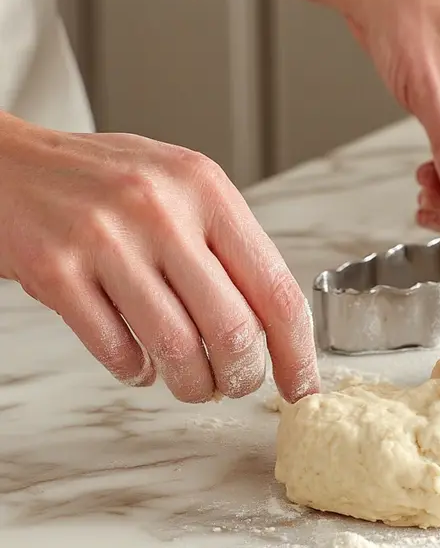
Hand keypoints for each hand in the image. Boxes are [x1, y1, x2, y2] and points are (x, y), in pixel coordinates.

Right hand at [0, 116, 319, 403]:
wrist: (8, 162)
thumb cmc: (104, 180)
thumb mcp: (181, 188)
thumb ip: (226, 245)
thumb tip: (277, 326)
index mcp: (207, 189)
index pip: (276, 290)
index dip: (297, 352)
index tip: (302, 385)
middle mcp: (162, 210)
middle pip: (233, 329)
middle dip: (242, 376)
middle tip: (236, 385)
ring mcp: (106, 240)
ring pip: (178, 348)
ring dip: (192, 383)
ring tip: (192, 383)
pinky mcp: (56, 270)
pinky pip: (117, 350)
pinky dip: (136, 372)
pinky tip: (140, 364)